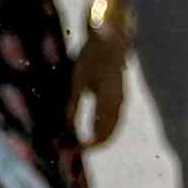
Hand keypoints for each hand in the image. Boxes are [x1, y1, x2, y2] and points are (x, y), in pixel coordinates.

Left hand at [73, 0, 134, 151]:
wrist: (110, 36)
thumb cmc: (92, 56)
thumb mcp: (78, 81)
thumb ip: (73, 106)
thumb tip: (66, 128)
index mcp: (110, 102)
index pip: (102, 132)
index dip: (90, 144)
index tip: (76, 150)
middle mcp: (119, 102)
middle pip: (110, 130)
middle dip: (97, 142)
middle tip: (80, 150)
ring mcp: (121, 96)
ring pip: (114, 123)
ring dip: (101, 134)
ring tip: (86, 142)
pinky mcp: (118, 90)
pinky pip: (114, 114)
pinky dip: (104, 124)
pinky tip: (94, 125)